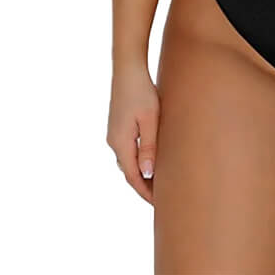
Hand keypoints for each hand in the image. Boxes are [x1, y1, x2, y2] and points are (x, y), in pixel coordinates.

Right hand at [106, 62, 159, 203]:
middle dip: (143, 186)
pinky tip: (149, 159)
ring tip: (157, 181)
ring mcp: (114, 133)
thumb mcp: (150, 120)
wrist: (127, 70)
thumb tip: (147, 174)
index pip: (133, 177)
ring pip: (127, 161)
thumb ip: (149, 147)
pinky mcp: (117, 125)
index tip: (159, 204)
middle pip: (128, 172)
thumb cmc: (142, 92)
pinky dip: (137, 160)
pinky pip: (127, 150)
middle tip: (161, 197)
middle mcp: (113, 142)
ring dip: (140, 173)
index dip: (145, 192)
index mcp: (121, 143)